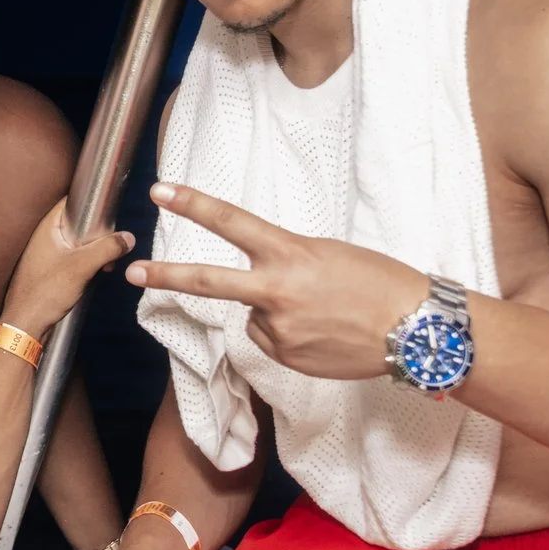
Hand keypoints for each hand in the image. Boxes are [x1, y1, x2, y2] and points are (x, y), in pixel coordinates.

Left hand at [1, 200, 135, 337]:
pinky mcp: (49, 268)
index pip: (72, 202)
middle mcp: (44, 236)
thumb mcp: (82, 267)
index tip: (110, 213)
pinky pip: (72, 257)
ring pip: (77, 242)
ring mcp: (45, 253)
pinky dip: (85, 262)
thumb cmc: (46, 293)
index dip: (92, 204)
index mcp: (47, 227)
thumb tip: (128, 238)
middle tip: (111, 246)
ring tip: (107, 263)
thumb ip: (106, 249)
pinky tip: (95, 273)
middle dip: (98, 233)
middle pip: (78, 222)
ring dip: (94, 250)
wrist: (25, 325)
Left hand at [127, 181, 425, 379]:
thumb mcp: (327, 254)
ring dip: (277, 313)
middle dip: (167, 276)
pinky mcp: (287, 358)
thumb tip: (258, 289)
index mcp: (290, 253)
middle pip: (209, 282)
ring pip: (255, 317)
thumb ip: (285, 263)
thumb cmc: (377, 282)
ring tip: (323, 313)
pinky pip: (272, 341)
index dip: (194, 204)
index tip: (161, 190)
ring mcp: (279, 329)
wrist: (416, 329)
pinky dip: (290, 337)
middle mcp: (276, 292)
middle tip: (132, 273)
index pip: (232, 222)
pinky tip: (323, 334)